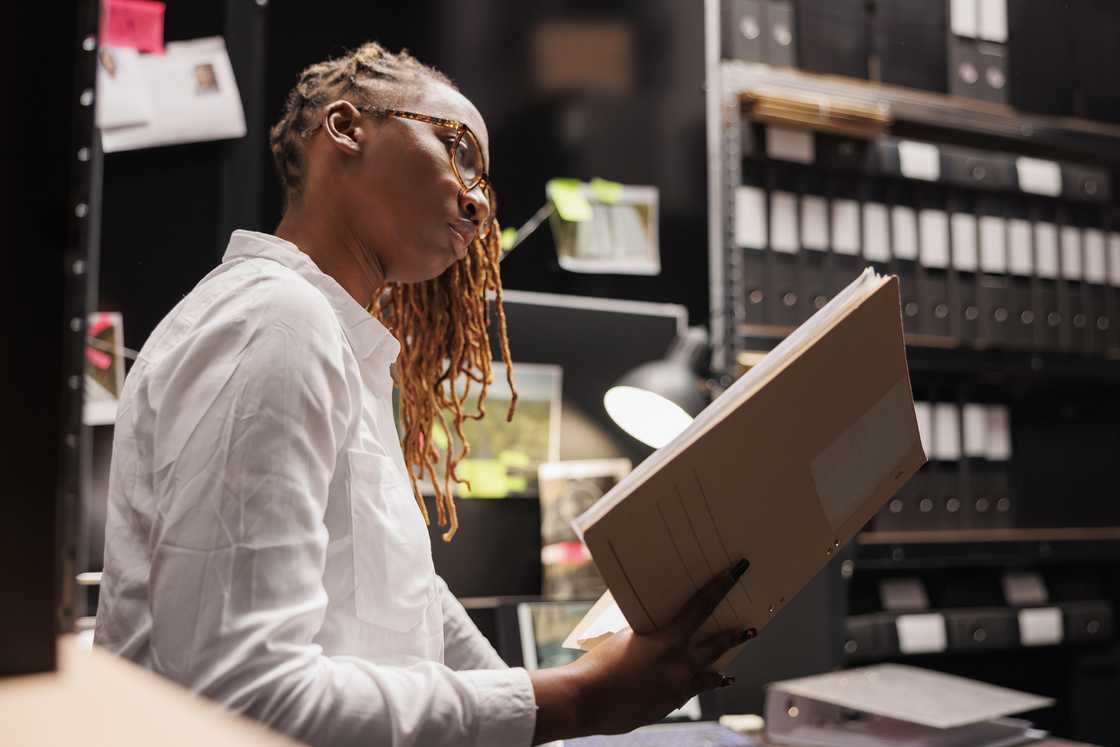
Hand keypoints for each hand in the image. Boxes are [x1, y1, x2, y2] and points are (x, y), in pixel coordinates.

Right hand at [530, 559, 752, 742]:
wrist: (586, 700)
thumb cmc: (599, 665)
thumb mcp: (625, 639)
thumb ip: (647, 636)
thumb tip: (656, 635)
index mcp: (668, 640)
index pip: (702, 606)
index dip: (721, 586)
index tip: (737, 572)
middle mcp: (680, 664)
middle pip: (717, 646)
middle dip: (735, 636)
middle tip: (751, 630)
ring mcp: (677, 688)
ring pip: (709, 677)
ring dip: (719, 672)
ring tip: (729, 673)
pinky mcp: (669, 706)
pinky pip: (687, 694)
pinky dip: (691, 689)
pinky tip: (689, 690)